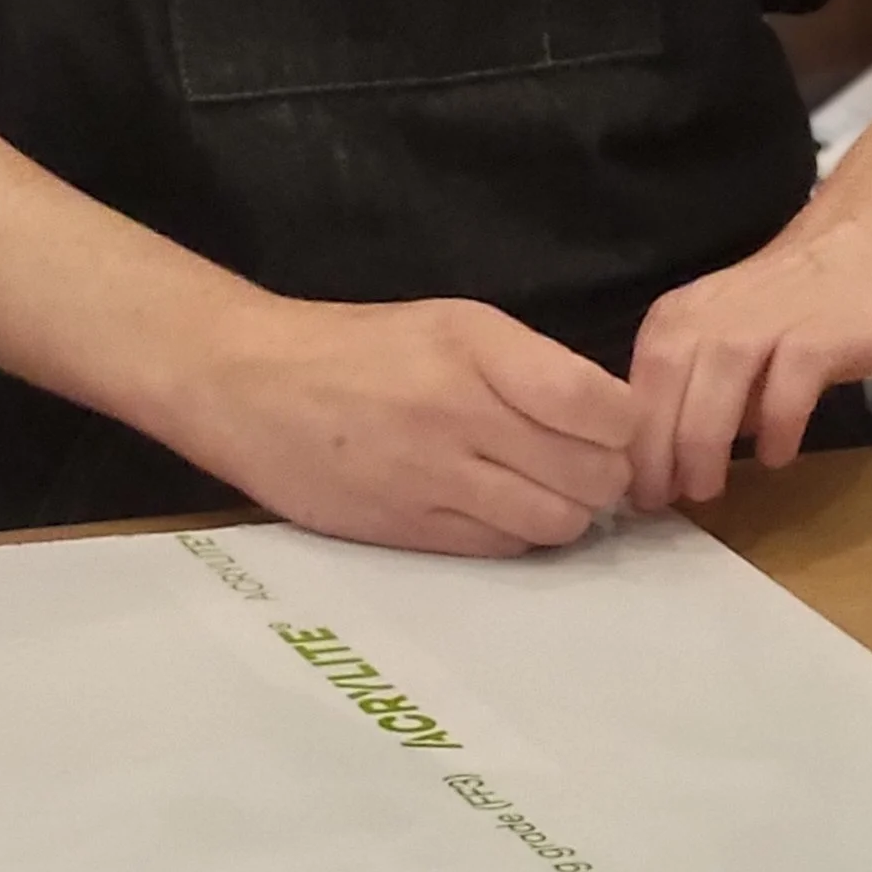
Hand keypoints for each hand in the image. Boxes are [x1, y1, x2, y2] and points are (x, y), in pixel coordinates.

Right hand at [183, 294, 636, 556]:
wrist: (249, 384)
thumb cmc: (359, 347)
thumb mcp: (451, 323)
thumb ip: (527, 366)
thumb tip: (607, 419)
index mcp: (476, 345)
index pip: (597, 405)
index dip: (622, 426)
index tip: (610, 426)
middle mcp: (461, 411)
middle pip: (590, 474)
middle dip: (601, 474)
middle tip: (578, 462)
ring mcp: (435, 477)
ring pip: (556, 521)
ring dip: (565, 511)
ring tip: (538, 486)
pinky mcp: (412, 530)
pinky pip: (504, 548)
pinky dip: (518, 534)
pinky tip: (496, 507)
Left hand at [627, 200, 871, 509]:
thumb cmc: (797, 300)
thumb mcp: (731, 338)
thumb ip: (706, 390)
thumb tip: (678, 460)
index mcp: (680, 318)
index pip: (638, 388)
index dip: (631, 445)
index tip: (633, 492)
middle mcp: (711, 317)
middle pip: (664, 391)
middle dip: (656, 456)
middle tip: (662, 504)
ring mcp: (764, 324)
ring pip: (713, 391)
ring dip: (701, 447)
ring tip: (706, 492)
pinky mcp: (817, 337)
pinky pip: (786, 389)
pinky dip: (775, 426)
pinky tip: (775, 456)